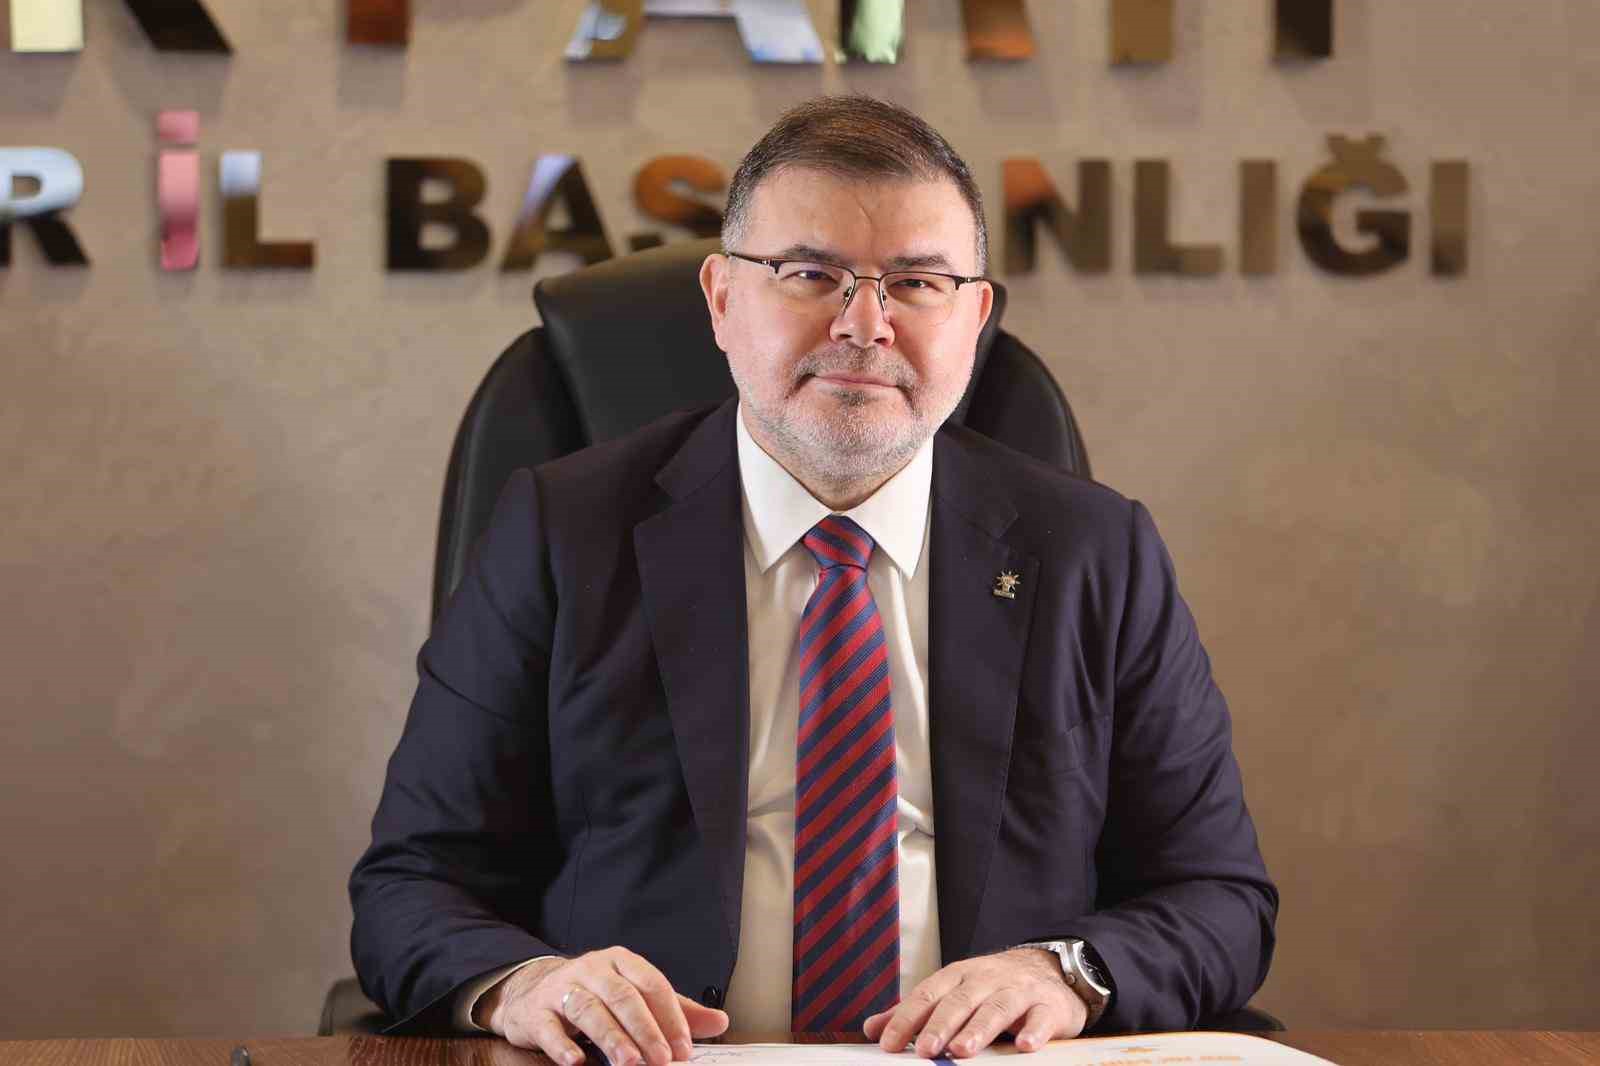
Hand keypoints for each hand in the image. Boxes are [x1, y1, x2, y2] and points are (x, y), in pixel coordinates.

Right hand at [476, 947, 729, 1064]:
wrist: (532, 992)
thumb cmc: (596, 996)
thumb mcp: (636, 996)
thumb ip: (676, 1011)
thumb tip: (720, 1021)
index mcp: (621, 962)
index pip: (652, 984)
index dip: (670, 1016)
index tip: (684, 1049)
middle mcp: (592, 969)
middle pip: (622, 996)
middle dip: (645, 1029)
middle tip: (661, 1060)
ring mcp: (562, 988)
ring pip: (588, 1009)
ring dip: (611, 1036)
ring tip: (629, 1061)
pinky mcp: (537, 1011)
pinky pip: (549, 1027)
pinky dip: (563, 1045)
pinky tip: (576, 1062)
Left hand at [862, 947, 1086, 1056]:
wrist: (1049, 970)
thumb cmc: (992, 987)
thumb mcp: (953, 993)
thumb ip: (916, 1012)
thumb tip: (873, 1028)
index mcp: (958, 976)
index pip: (927, 995)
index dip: (907, 1018)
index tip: (888, 1043)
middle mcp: (986, 979)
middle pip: (960, 1001)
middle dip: (941, 1025)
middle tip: (925, 1050)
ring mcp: (1018, 990)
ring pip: (997, 1008)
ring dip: (979, 1029)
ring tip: (963, 1051)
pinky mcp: (1048, 1006)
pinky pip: (1041, 1018)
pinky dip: (1033, 1031)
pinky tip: (1024, 1046)